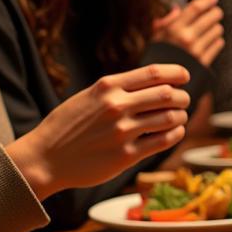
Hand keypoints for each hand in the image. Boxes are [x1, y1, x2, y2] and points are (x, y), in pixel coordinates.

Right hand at [6, 64, 190, 198]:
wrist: (45, 158)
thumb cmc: (68, 126)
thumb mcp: (89, 96)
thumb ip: (117, 88)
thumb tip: (153, 82)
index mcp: (108, 86)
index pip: (154, 73)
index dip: (177, 73)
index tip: (185, 76)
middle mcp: (116, 106)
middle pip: (167, 94)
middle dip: (182, 96)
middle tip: (184, 100)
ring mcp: (122, 132)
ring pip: (169, 118)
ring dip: (181, 116)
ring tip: (179, 117)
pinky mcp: (125, 156)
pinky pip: (163, 141)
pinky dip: (175, 134)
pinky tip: (175, 132)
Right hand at [154, 0, 224, 66]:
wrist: (161, 83)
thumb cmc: (158, 57)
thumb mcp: (156, 37)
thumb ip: (166, 21)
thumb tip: (177, 8)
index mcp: (173, 29)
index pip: (196, 8)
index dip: (207, 0)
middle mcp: (186, 38)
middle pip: (210, 17)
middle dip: (216, 13)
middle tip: (217, 12)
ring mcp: (196, 51)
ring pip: (217, 30)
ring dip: (216, 27)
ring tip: (213, 29)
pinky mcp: (204, 62)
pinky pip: (218, 45)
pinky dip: (217, 41)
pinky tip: (214, 41)